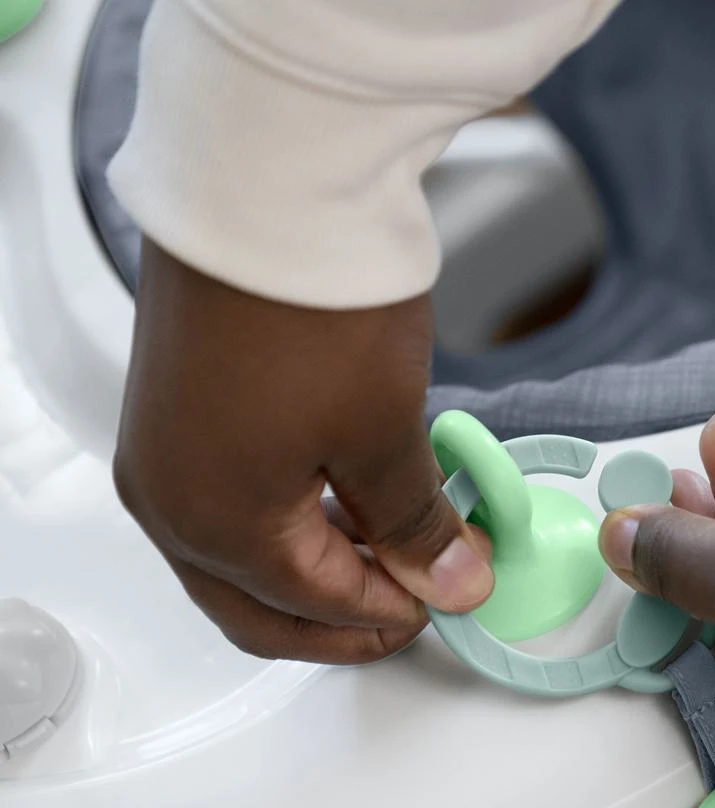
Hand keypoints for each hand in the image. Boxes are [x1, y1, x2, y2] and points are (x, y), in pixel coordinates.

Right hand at [113, 240, 492, 662]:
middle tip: (409, 606)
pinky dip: (285, 524)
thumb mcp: (384, 434)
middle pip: (258, 606)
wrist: (265, 182)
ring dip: (311, 572)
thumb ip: (415, 526)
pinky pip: (226, 504)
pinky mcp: (172, 413)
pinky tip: (338, 505)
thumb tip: (452, 581)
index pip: (313, 606)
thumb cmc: (313, 307)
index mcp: (214, 526)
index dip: (389, 613)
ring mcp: (161, 456)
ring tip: (386, 556)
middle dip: (338, 619)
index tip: (448, 597)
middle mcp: (168, 502)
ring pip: (238, 561)